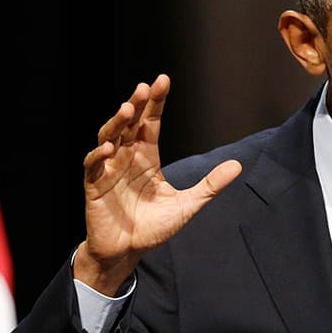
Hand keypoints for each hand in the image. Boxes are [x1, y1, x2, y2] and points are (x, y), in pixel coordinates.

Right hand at [74, 75, 241, 294]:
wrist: (129, 252)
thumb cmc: (154, 227)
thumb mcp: (188, 204)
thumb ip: (211, 185)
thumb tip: (238, 165)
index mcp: (147, 158)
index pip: (151, 124)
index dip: (156, 104)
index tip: (163, 80)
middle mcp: (127, 158)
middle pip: (129, 125)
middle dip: (137, 105)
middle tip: (145, 88)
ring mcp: (109, 170)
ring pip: (109, 138)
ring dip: (116, 123)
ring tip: (128, 109)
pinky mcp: (94, 186)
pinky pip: (93, 166)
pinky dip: (99, 156)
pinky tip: (110, 149)